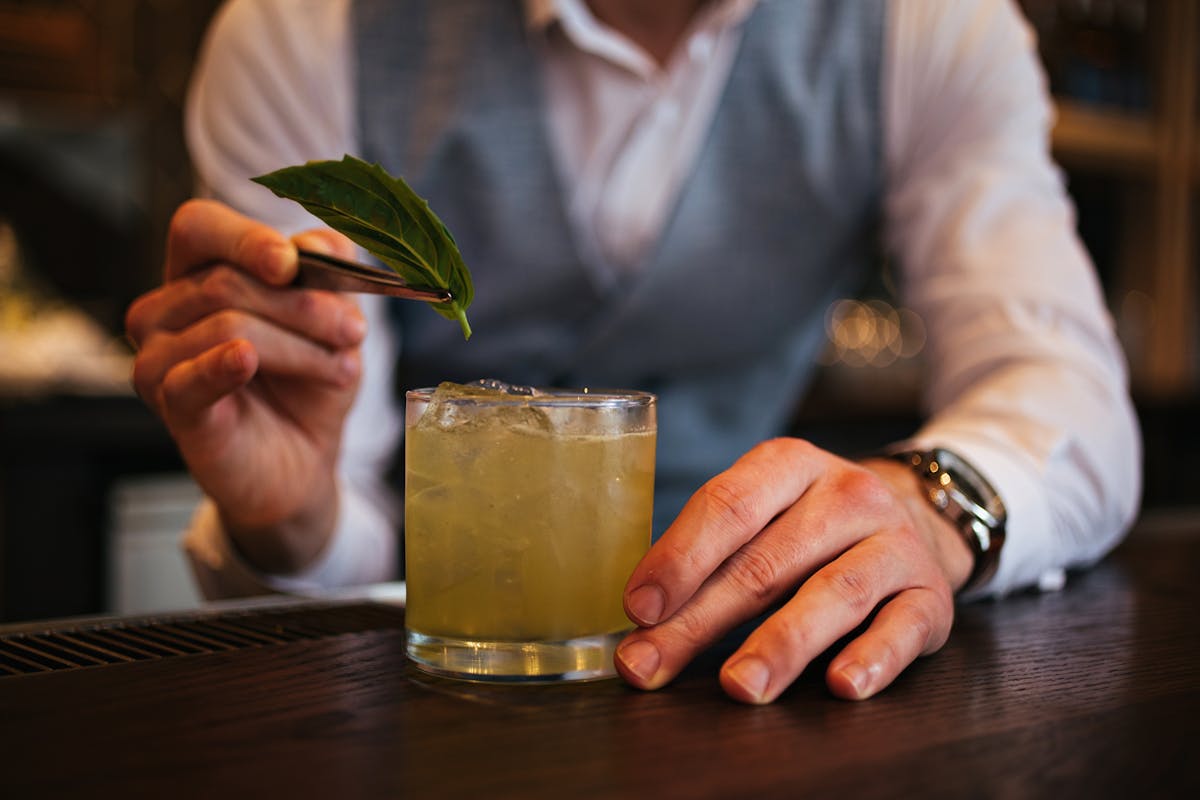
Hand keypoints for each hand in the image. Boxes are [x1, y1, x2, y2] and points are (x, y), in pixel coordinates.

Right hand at [124, 199, 366, 573]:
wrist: (303, 462)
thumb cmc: (307, 384)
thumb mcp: (331, 320)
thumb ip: (326, 273)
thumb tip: (319, 244)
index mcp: (198, 274)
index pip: (199, 227)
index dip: (245, 238)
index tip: (292, 264)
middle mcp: (165, 310)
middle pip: (225, 281)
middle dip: (304, 306)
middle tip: (353, 331)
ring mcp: (159, 358)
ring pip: (227, 326)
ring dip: (300, 347)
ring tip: (342, 370)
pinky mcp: (171, 405)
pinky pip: (189, 376)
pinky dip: (221, 364)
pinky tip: (245, 361)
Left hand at [615, 438, 973, 702]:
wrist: (919, 520)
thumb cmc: (810, 526)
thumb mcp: (764, 514)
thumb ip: (710, 555)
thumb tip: (642, 621)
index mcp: (789, 464)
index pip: (728, 505)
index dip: (678, 557)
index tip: (639, 608)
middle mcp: (847, 495)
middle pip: (767, 561)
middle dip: (701, 620)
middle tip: (653, 664)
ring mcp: (894, 543)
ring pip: (835, 593)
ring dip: (783, 644)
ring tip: (740, 685)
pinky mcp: (931, 595)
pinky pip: (903, 627)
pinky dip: (873, 657)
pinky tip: (842, 685)